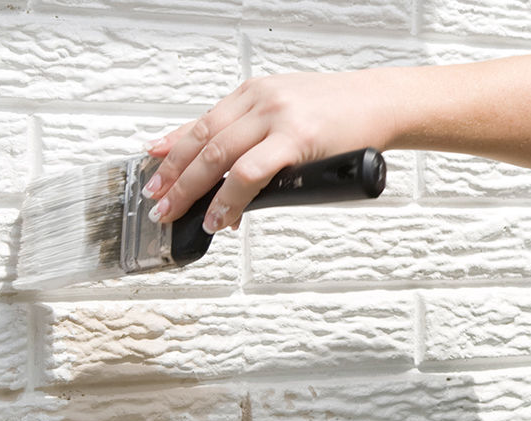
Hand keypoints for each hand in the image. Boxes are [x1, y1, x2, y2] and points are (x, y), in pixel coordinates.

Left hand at [140, 70, 396, 233]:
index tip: (151, 168)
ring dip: (190, 189)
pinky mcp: (295, 138)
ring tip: (175, 213)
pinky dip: (227, 199)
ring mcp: (275, 117)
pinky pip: (249, 173)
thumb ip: (252, 135)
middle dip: (172, 175)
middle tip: (156, 200)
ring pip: (217, 156)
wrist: (380, 102)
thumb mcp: (284, 112)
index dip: (171, 149)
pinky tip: (218, 216)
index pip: (199, 123)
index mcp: (252, 94)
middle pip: (200, 141)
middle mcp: (258, 101)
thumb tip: (225, 172)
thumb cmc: (336, 112)